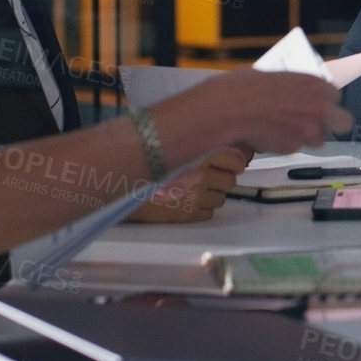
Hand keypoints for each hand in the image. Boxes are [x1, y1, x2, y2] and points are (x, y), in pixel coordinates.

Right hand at [126, 147, 249, 222]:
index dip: (237, 161)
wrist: (120, 187)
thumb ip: (205, 144)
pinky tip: (185, 200)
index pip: (238, 159)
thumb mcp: (177, 146)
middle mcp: (201, 175)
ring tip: (192, 188)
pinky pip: (209, 212)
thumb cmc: (148, 164)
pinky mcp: (188, 216)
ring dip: (212, 194)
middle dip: (222, 178)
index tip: (232, 162)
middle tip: (205, 176)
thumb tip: (240, 151)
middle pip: (231, 180)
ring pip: (222, 198)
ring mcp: (196, 197)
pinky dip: (202, 208)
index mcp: (198, 153)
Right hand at [185, 68, 348, 155]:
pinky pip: (294, 148)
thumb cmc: (244, 86)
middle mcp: (319, 107)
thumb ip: (292, 86)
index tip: (314, 105)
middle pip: (344, 122)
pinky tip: (268, 136)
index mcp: (316, 84)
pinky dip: (284, 145)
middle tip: (315, 124)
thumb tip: (290, 90)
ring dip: (306, 137)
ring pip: (319, 140)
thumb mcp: (274, 76)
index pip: (335, 96)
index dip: (325, 102)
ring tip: (284, 131)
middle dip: (332, 124)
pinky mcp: (294, 147)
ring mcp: (309, 130)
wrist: (228, 108)